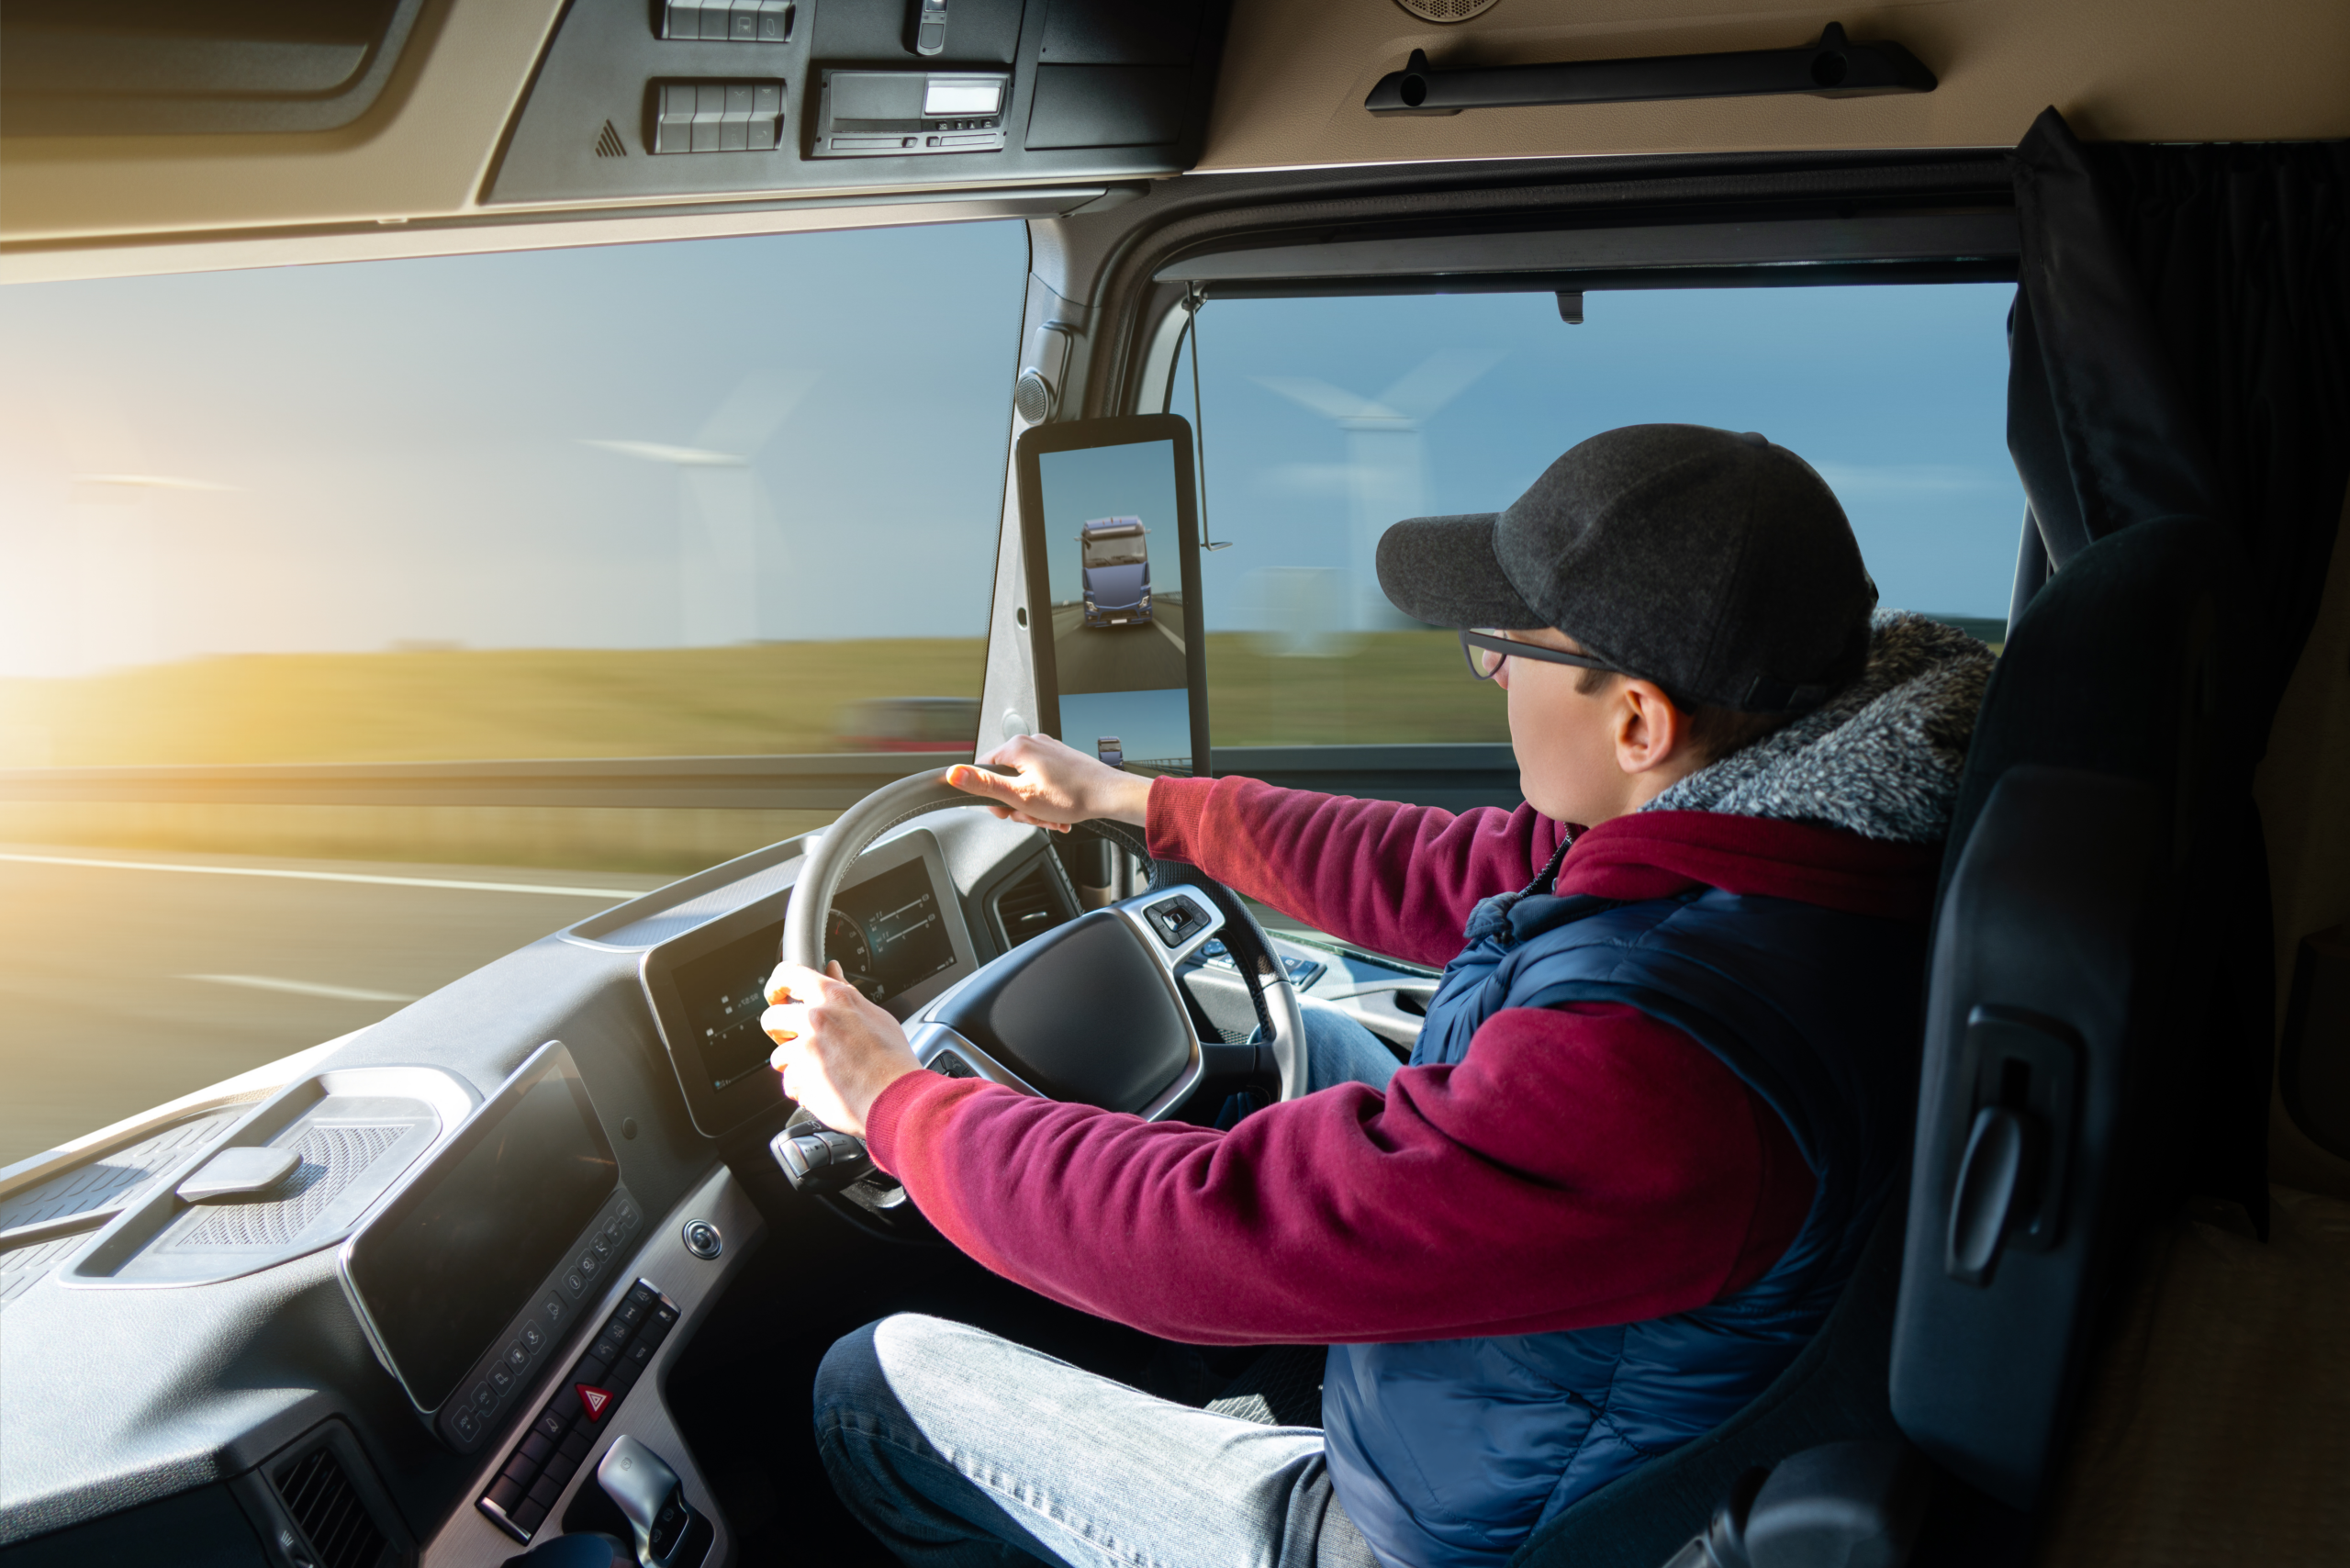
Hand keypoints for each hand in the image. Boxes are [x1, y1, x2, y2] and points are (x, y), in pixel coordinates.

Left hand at [761, 960, 920, 1136]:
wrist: (897, 1099)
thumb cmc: (893, 1060)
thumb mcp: (875, 1015)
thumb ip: (845, 991)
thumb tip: (832, 970)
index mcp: (834, 997)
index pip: (790, 974)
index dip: (778, 983)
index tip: (777, 994)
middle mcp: (815, 1019)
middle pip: (771, 1017)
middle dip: (779, 1031)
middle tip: (796, 1039)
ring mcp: (804, 1050)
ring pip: (779, 1055)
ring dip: (795, 1065)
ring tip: (822, 1072)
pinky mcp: (799, 1079)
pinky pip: (789, 1083)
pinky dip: (803, 1089)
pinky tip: (825, 1088)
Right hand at [945, 732, 1152, 831]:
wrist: (1109, 795)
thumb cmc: (1071, 795)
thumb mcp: (1020, 796)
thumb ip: (984, 785)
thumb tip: (953, 774)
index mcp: (1017, 747)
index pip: (984, 769)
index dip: (991, 795)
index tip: (1004, 810)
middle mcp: (1032, 743)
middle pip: (1006, 780)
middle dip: (1017, 804)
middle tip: (1032, 815)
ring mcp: (1048, 751)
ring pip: (1026, 784)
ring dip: (1034, 806)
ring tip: (1050, 816)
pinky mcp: (1062, 761)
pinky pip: (1043, 782)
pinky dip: (1047, 800)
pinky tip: (1058, 812)